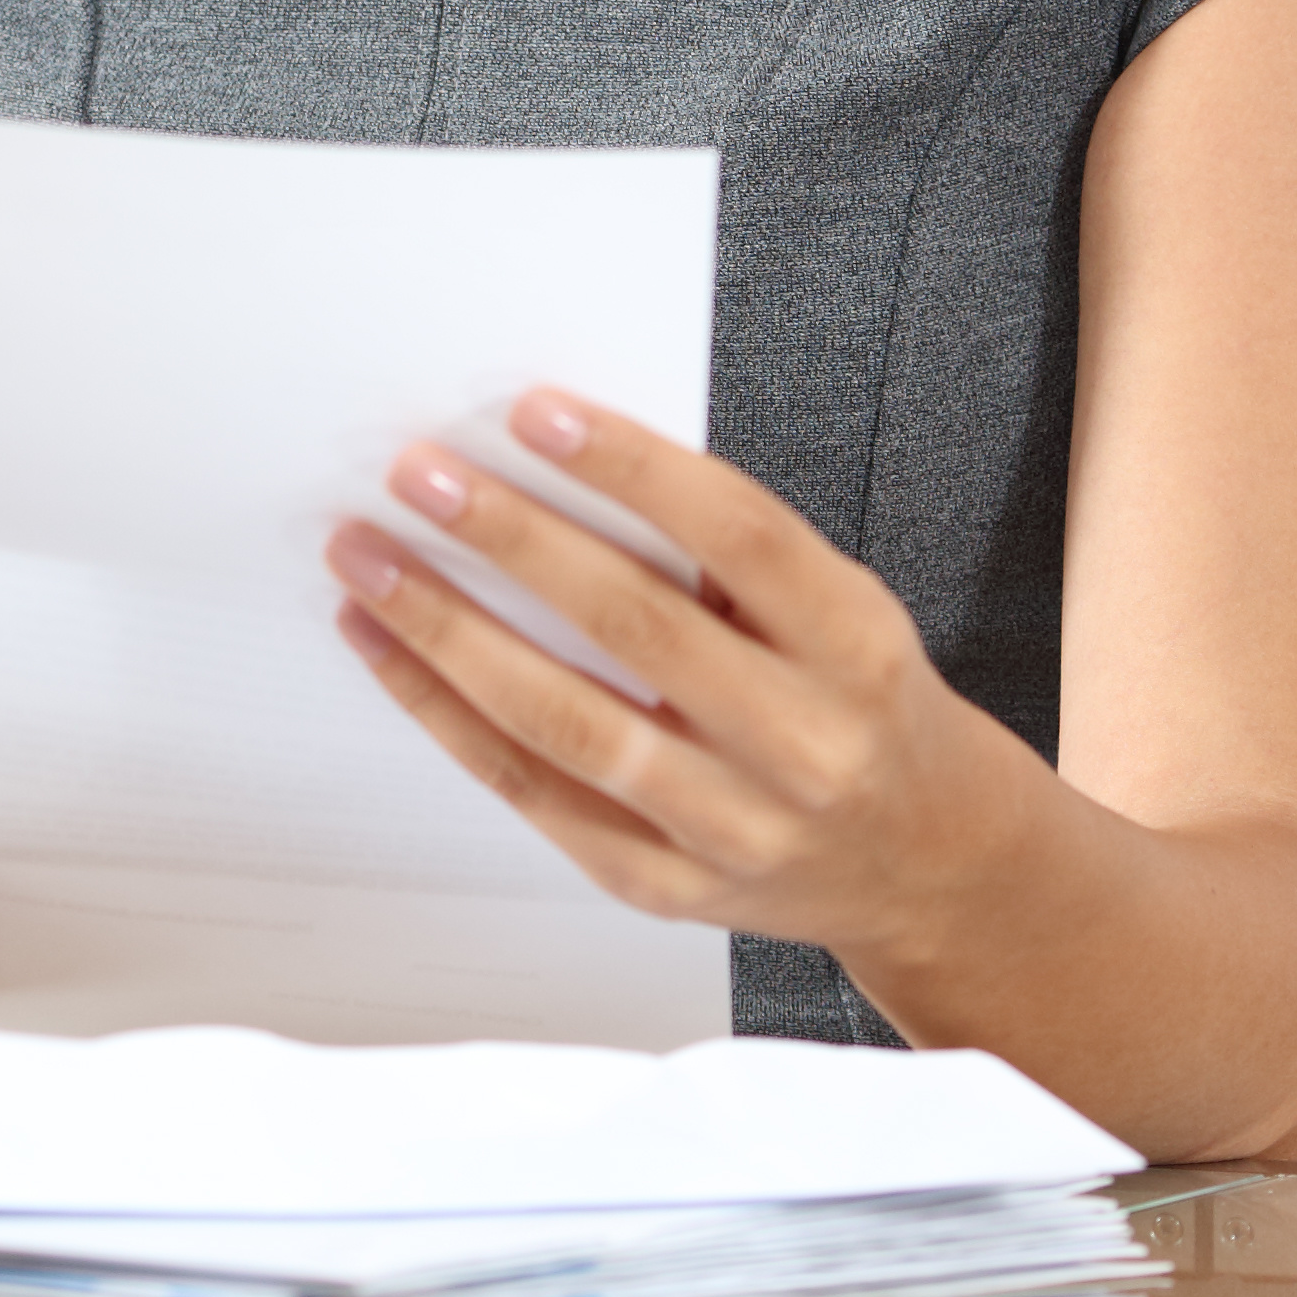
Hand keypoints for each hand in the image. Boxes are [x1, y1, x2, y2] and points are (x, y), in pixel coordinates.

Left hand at [324, 388, 1039, 972]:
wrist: (926, 864)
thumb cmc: (863, 708)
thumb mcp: (841, 611)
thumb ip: (730, 554)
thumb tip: (563, 465)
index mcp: (854, 649)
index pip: (739, 536)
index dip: (632, 468)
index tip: (534, 411)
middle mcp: (800, 745)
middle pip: (633, 627)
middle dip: (510, 539)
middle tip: (418, 476)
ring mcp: (728, 828)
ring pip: (564, 722)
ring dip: (448, 633)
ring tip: (369, 563)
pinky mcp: (661, 885)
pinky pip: (534, 794)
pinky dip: (448, 717)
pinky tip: (392, 654)